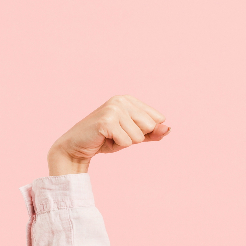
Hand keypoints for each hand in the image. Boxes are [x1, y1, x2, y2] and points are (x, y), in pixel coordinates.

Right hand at [47, 95, 169, 175]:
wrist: (77, 146)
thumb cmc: (107, 140)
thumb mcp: (134, 136)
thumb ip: (153, 133)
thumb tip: (169, 128)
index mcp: (129, 99)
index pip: (159, 119)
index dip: (145, 131)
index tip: (127, 129)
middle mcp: (121, 100)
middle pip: (150, 127)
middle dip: (136, 137)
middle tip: (117, 134)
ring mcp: (113, 109)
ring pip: (139, 136)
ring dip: (126, 142)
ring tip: (110, 136)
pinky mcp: (106, 121)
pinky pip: (128, 142)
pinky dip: (118, 146)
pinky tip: (104, 139)